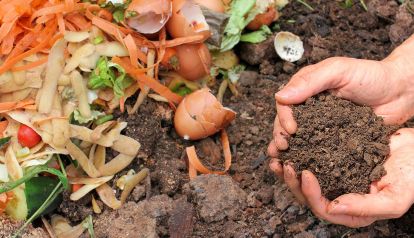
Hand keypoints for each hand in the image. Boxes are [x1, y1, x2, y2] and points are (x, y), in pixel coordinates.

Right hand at [268, 34, 413, 153]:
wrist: (401, 92)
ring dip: (289, 151)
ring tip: (284, 163)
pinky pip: (318, 151)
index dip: (283, 117)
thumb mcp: (338, 71)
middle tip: (282, 149)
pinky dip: (309, 160)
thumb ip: (310, 81)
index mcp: (306, 90)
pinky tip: (303, 169)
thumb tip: (280, 97)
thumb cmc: (371, 76)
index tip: (291, 130)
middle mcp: (310, 109)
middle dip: (281, 137)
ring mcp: (321, 126)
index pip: (285, 104)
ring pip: (299, 139)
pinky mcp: (334, 141)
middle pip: (287, 124)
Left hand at [269, 128, 413, 227]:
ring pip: (305, 178)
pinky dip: (300, 152)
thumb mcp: (395, 198)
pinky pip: (312, 158)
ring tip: (278, 155)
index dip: (310, 194)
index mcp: (352, 211)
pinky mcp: (334, 159)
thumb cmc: (412, 177)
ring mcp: (336, 177)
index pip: (323, 208)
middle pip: (308, 196)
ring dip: (289, 169)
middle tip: (284, 163)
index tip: (305, 173)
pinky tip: (292, 143)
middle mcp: (340, 195)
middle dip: (292, 182)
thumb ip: (365, 207)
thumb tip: (333, 207)